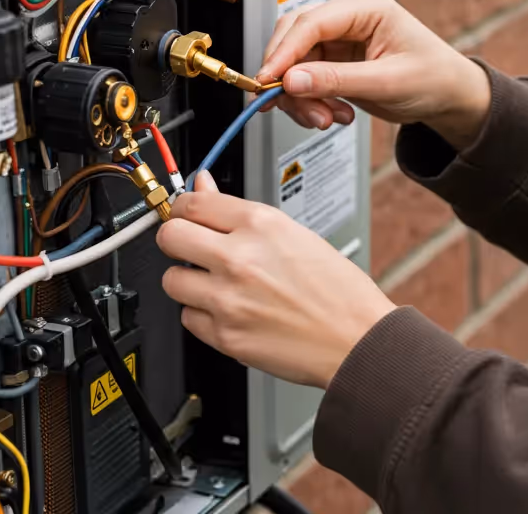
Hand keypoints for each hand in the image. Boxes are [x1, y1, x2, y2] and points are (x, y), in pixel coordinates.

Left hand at [158, 171, 396, 388]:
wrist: (359, 340)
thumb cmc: (338, 291)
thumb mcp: (294, 234)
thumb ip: (239, 213)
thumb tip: (203, 187)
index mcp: (260, 225)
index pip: (191, 202)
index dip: (182, 207)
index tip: (184, 214)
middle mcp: (239, 258)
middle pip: (169, 237)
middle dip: (177, 241)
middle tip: (191, 248)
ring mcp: (228, 299)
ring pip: (172, 281)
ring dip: (188, 281)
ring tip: (216, 285)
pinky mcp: (225, 336)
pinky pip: (189, 318)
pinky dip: (203, 315)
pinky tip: (229, 311)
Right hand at [257, 0, 491, 149]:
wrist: (450, 96)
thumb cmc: (434, 78)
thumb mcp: (386, 83)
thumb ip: (336, 81)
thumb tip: (291, 80)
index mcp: (366, 7)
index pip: (311, 22)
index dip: (284, 52)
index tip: (268, 80)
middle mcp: (348, 18)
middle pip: (294, 39)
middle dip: (289, 78)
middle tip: (290, 106)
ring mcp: (339, 40)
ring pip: (294, 63)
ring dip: (301, 96)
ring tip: (325, 118)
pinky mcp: (334, 61)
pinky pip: (304, 79)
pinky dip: (310, 101)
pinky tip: (329, 114)